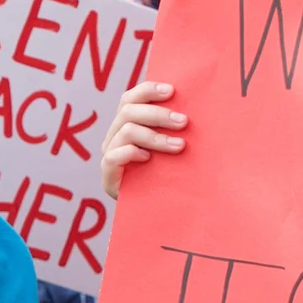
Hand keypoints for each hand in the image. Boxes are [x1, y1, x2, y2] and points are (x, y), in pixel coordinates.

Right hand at [101, 80, 186, 198]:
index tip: (172, 91)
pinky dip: (133, 153)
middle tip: (184, 122)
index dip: (148, 90)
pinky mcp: (107, 175)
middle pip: (128, 111)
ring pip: (126, 131)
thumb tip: (195, 105)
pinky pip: (115, 156)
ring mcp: (109, 154)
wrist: (153, 211)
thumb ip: (173, 128)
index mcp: (126, 124)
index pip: (130, 98)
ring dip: (155, 136)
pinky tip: (149, 159)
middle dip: (158, 114)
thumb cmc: (167, 174)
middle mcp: (114, 136)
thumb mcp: (170, 147)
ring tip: (179, 146)